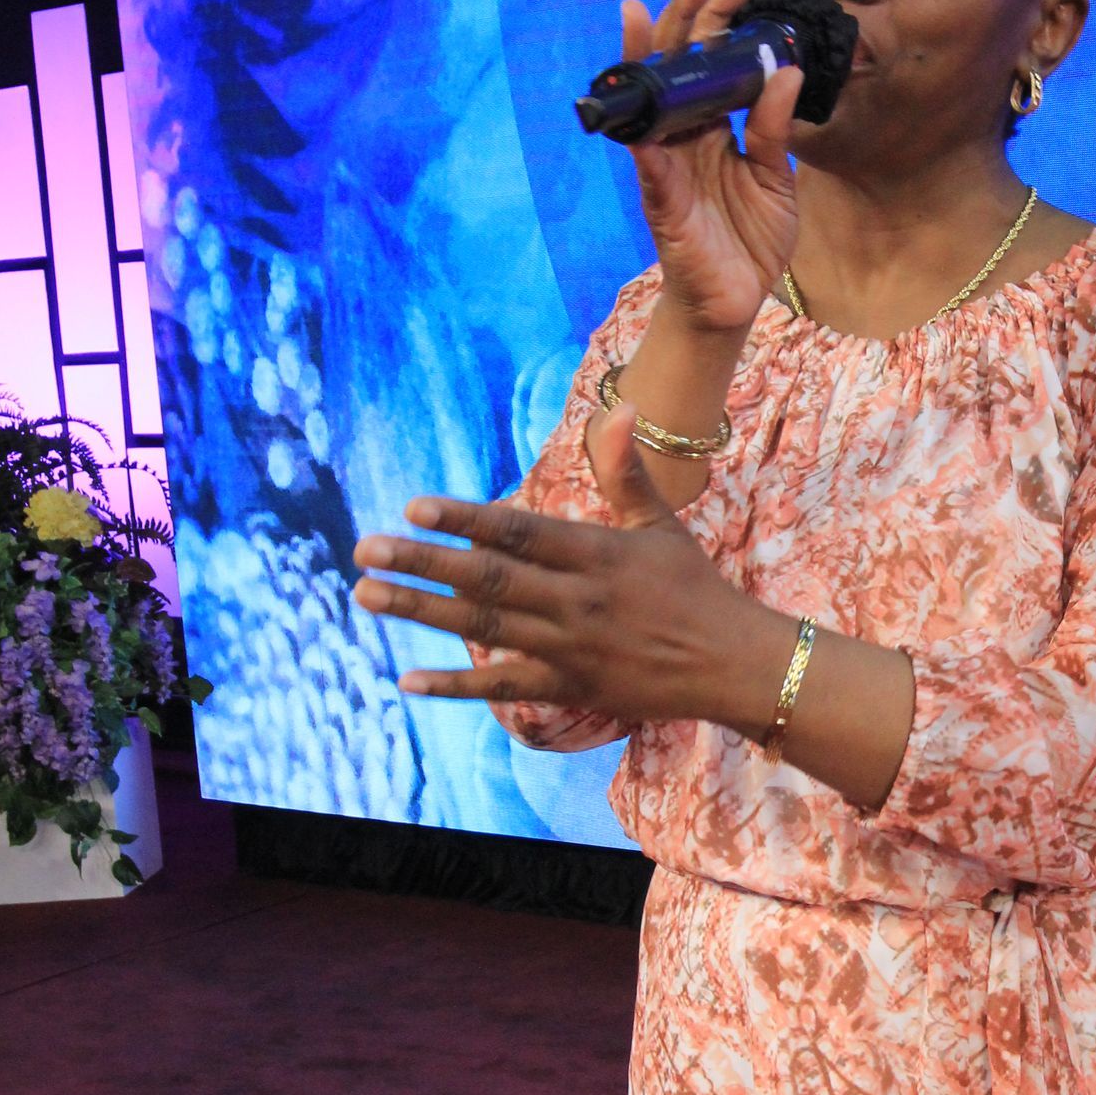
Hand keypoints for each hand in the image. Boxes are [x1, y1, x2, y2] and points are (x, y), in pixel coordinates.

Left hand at [351, 407, 788, 728]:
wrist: (730, 663)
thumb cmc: (693, 588)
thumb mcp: (660, 525)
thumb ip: (625, 471)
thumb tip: (619, 406)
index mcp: (594, 554)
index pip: (518, 531)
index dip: (463, 519)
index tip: (413, 506)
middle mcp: (576, 600)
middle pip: (488, 579)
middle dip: (423, 564)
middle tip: (365, 550)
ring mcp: (569, 647)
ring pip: (484, 628)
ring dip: (422, 612)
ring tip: (367, 596)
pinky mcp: (568, 687)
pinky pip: (502, 688)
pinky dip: (454, 688)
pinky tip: (407, 679)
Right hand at [621, 0, 803, 333]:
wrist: (735, 301)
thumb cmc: (749, 240)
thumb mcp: (776, 178)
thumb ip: (773, 128)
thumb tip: (785, 70)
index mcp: (714, 127)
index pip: (711, 62)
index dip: (720, 20)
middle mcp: (685, 137)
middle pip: (677, 65)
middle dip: (686, 17)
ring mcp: (667, 164)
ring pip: (648, 99)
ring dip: (644, 56)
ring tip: (640, 11)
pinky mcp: (660, 198)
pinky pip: (646, 158)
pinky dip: (641, 127)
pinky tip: (640, 94)